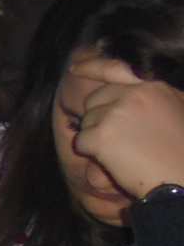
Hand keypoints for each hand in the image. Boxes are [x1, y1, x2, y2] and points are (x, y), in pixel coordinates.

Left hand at [67, 57, 183, 196]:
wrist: (181, 179)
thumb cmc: (181, 152)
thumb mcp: (179, 109)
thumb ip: (156, 97)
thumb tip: (133, 91)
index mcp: (153, 87)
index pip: (115, 68)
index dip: (91, 66)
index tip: (74, 67)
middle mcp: (133, 95)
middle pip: (94, 100)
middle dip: (98, 118)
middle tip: (116, 139)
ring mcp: (116, 113)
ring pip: (87, 122)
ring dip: (96, 138)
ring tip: (123, 152)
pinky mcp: (101, 135)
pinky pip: (82, 142)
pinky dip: (91, 154)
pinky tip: (114, 161)